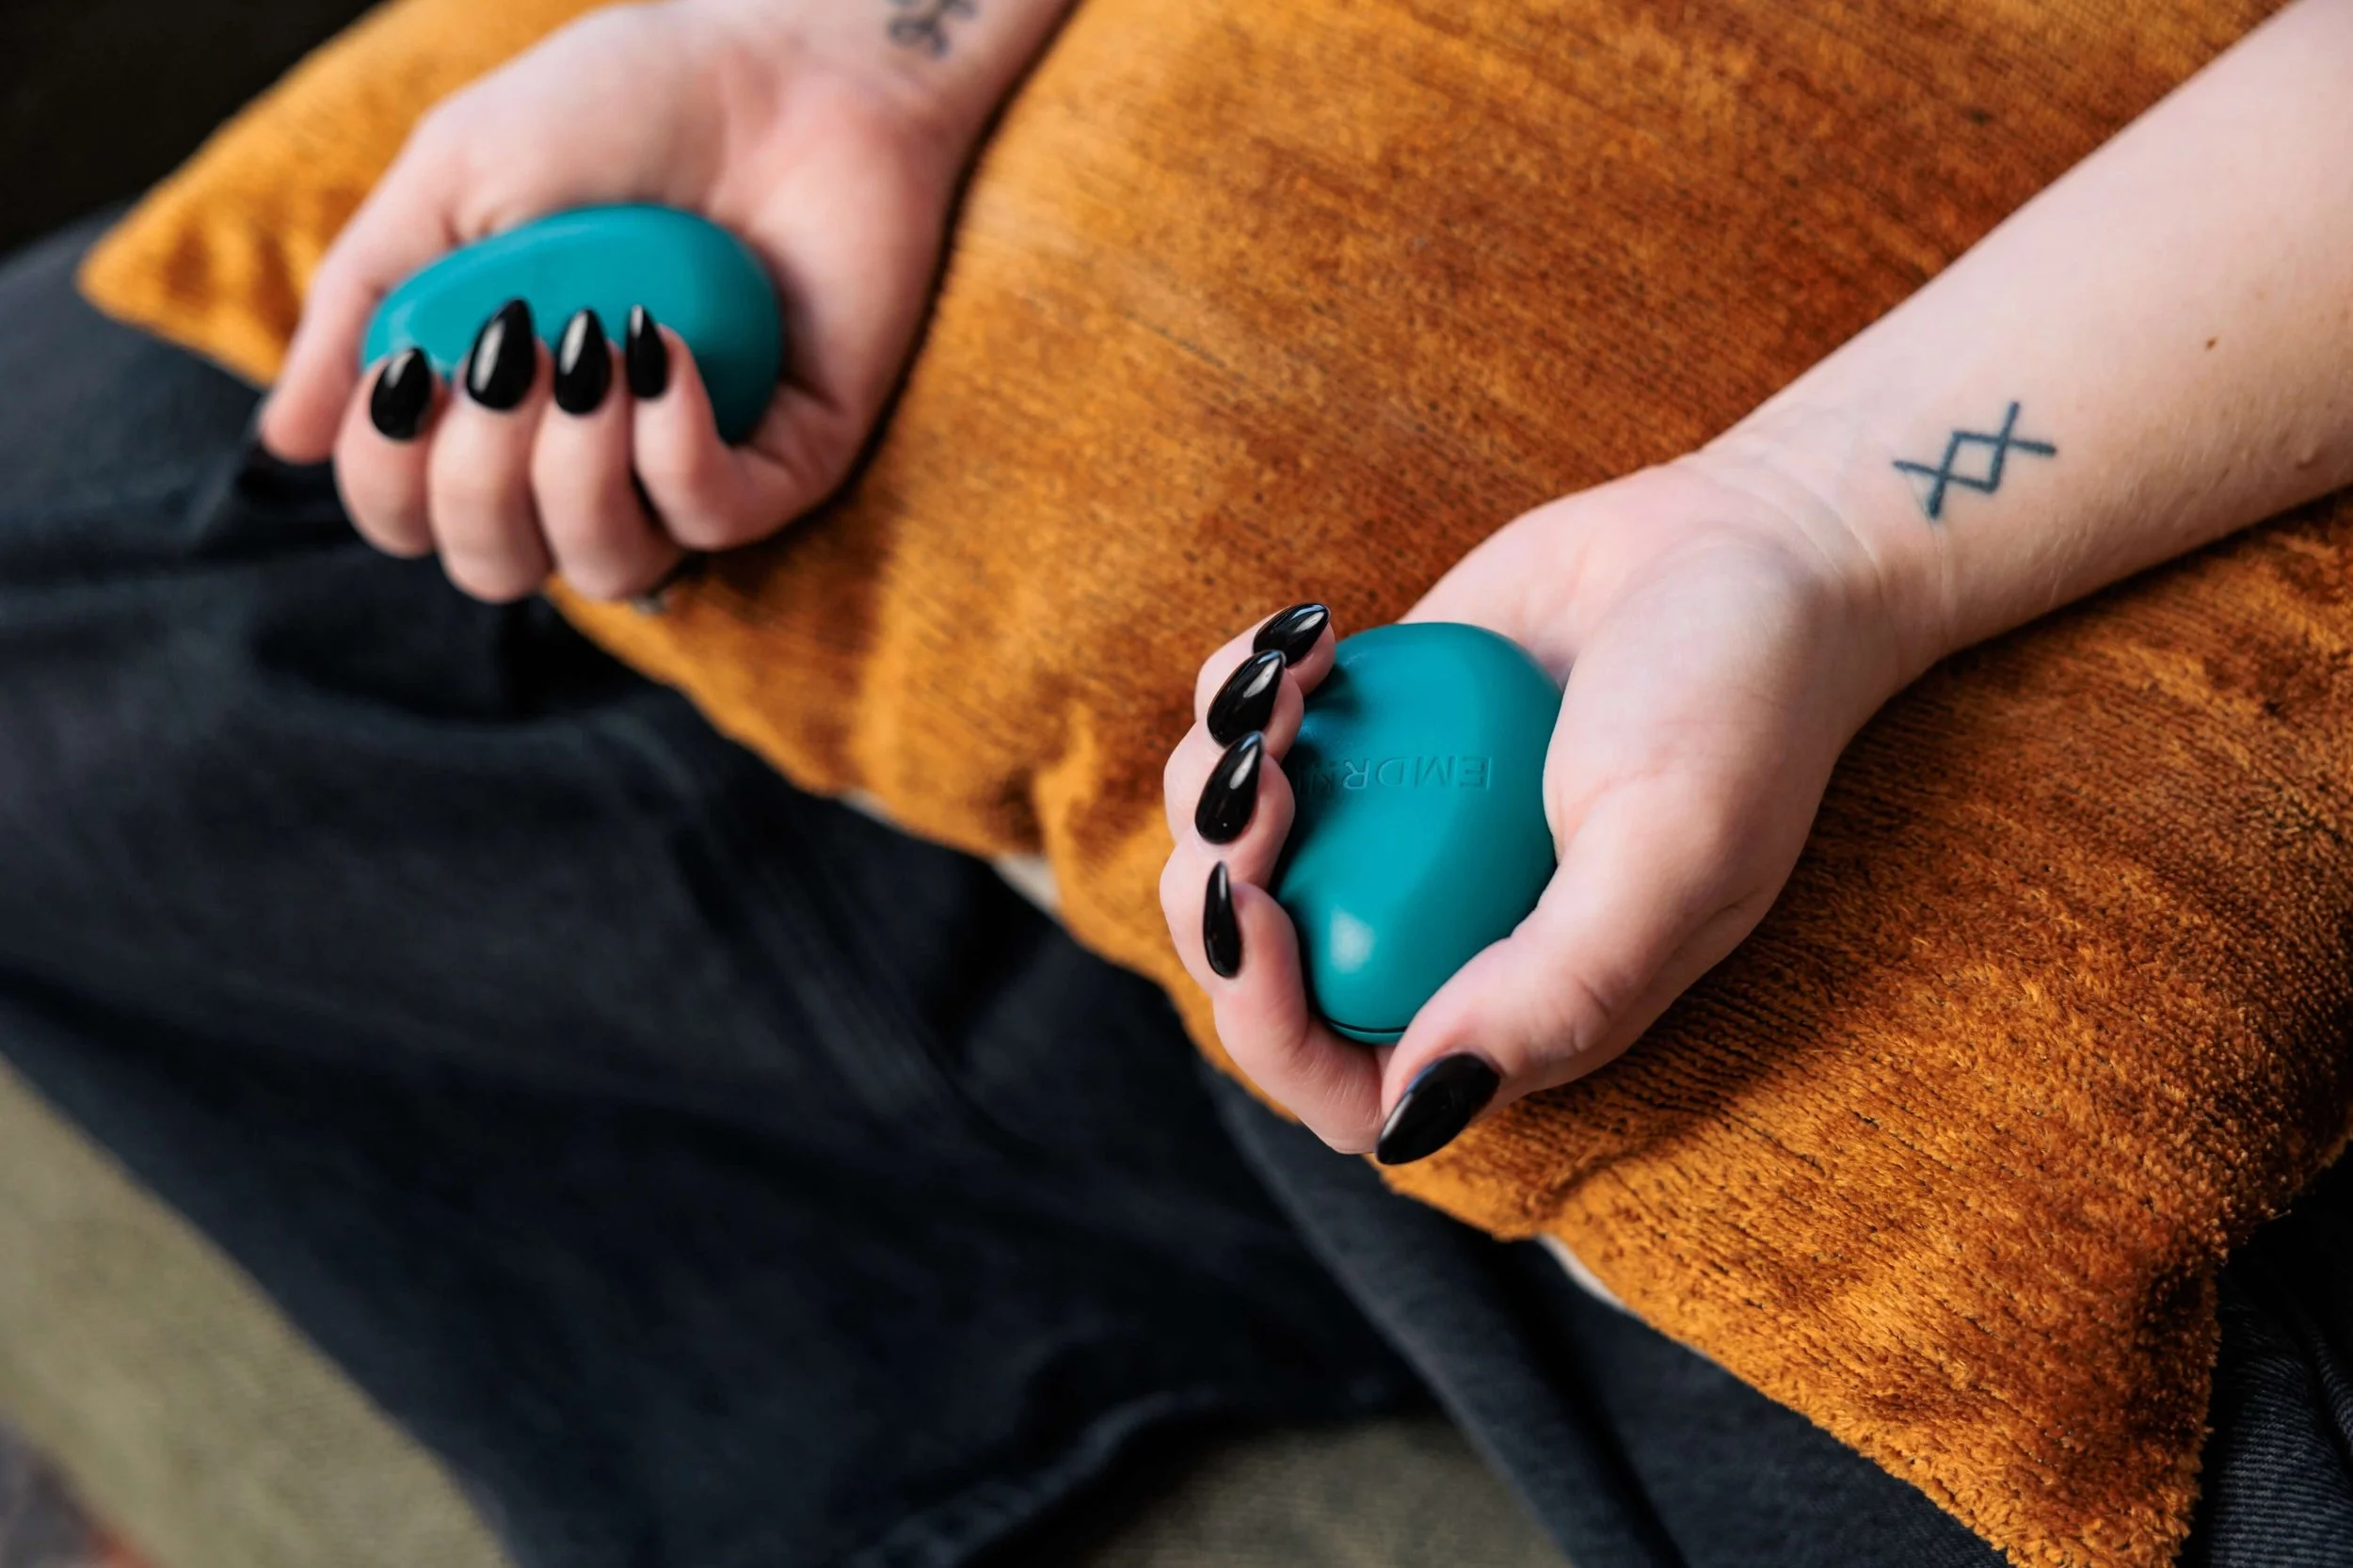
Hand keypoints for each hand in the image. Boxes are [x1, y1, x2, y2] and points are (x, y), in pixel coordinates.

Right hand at [258, 0, 987, 601]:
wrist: (777, 66)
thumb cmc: (618, 109)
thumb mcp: (452, 184)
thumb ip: (366, 309)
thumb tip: (287, 442)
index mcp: (497, 404)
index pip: (412, 519)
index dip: (388, 477)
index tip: (408, 371)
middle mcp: (588, 456)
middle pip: (496, 566)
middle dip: (475, 477)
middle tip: (507, 354)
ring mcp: (689, 468)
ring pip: (605, 569)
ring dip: (571, 472)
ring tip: (587, 348)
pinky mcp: (787, 464)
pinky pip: (708, 521)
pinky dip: (669, 446)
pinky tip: (660, 348)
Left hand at [1158, 451, 1928, 1162]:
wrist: (1746, 542)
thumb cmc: (1736, 708)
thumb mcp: (1670, 855)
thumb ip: (1557, 991)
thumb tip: (1412, 1110)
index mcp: (1512, 1009)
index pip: (1341, 1084)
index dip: (1265, 1021)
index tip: (1254, 904)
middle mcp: (1437, 937)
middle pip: (1258, 974)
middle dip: (1216, 885)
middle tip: (1256, 773)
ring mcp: (1390, 837)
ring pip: (1229, 857)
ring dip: (1210, 777)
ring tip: (1280, 687)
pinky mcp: (1364, 734)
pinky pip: (1244, 742)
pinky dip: (1235, 690)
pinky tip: (1304, 639)